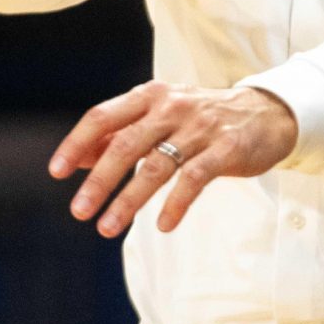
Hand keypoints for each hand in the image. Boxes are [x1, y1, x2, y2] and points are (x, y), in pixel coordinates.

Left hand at [49, 81, 298, 236]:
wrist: (266, 113)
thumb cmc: (202, 118)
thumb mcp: (160, 116)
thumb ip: (121, 133)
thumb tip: (79, 159)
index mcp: (150, 96)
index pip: (103, 116)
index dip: (77, 143)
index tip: (57, 172)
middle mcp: (171, 107)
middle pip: (125, 144)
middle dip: (99, 181)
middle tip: (78, 211)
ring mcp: (199, 127)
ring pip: (156, 165)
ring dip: (129, 199)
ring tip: (108, 227)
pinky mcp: (226, 149)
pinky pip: (194, 179)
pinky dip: (176, 204)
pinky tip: (163, 226)